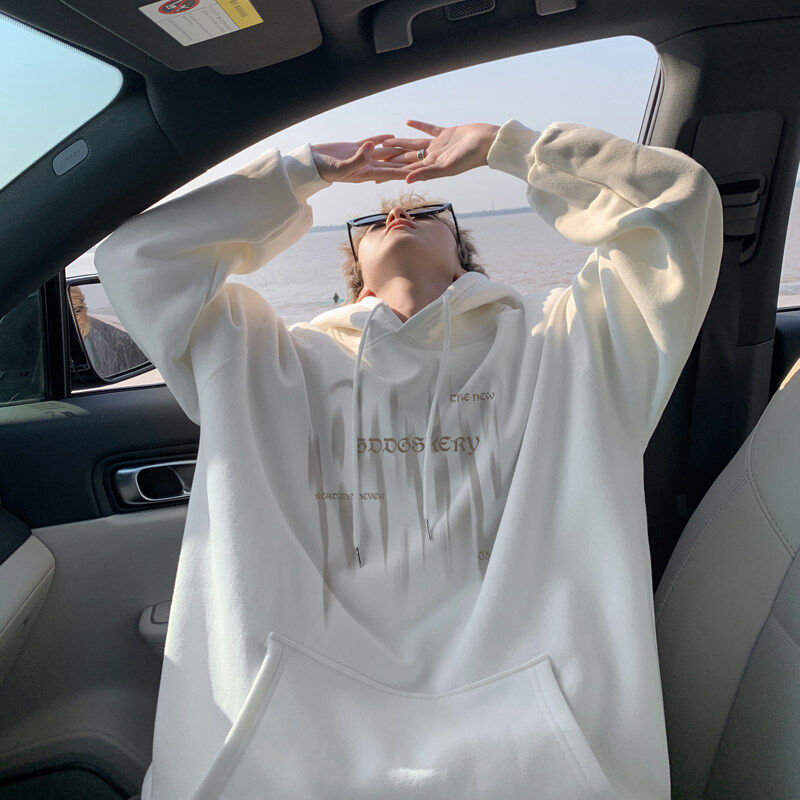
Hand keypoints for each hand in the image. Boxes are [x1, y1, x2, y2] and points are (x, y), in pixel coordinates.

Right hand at [310, 136, 417, 183]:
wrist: (311, 163)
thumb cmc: (326, 170)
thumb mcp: (343, 168)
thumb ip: (358, 159)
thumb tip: (373, 148)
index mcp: (367, 174)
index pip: (392, 173)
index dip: (407, 173)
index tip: (421, 173)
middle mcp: (368, 166)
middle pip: (392, 164)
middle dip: (407, 163)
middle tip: (423, 160)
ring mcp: (362, 156)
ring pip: (384, 153)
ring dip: (397, 150)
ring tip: (412, 146)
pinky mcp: (355, 147)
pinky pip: (372, 142)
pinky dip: (382, 139)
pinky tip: (391, 135)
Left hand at [375, 120, 500, 182]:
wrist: (489, 143)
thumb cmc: (471, 157)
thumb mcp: (447, 167)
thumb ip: (427, 173)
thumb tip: (406, 180)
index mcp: (431, 167)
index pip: (405, 171)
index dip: (390, 173)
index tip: (374, 175)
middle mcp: (433, 158)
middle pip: (406, 159)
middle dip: (391, 160)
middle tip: (374, 159)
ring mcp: (439, 146)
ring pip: (414, 145)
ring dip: (400, 144)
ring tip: (385, 142)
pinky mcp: (446, 134)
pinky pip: (428, 130)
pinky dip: (419, 126)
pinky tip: (407, 123)